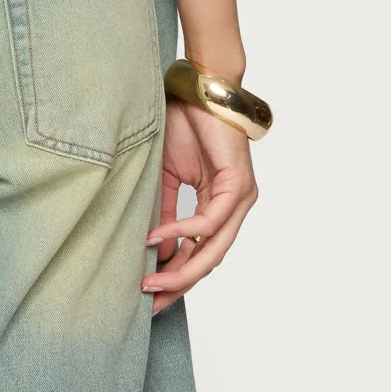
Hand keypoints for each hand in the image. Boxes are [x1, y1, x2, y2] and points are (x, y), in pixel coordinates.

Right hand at [142, 98, 258, 314]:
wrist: (199, 90)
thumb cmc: (184, 125)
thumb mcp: (167, 176)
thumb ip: (166, 212)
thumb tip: (157, 252)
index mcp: (219, 206)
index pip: (200, 253)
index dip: (177, 277)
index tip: (150, 296)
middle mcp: (235, 208)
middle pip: (209, 260)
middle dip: (179, 285)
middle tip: (151, 302)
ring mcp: (240, 198)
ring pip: (214, 248)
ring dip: (182, 269)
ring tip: (152, 280)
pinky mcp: (238, 185)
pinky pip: (210, 220)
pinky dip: (183, 232)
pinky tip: (158, 238)